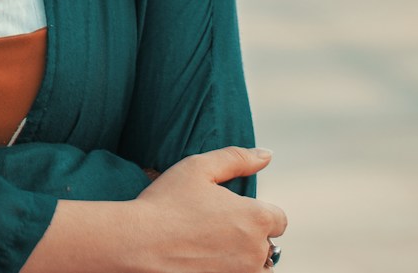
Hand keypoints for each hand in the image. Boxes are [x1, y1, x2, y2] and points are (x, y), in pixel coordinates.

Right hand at [130, 146, 286, 271]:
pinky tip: (202, 260)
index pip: (279, 220)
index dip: (257, 214)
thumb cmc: (165, 204)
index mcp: (256, 218)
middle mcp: (256, 251)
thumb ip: (236, 158)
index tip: (231, 213)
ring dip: (240, 258)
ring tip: (208, 248)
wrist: (137, 243)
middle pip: (266, 246)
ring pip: (253, 266)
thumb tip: (266, 155)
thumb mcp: (198, 168)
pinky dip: (226, 269)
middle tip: (212, 229)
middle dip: (246, 237)